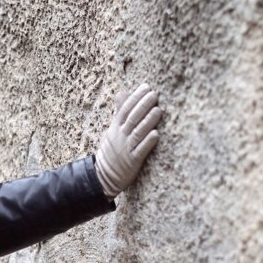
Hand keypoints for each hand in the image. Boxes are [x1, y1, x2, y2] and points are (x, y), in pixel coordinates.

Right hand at [94, 82, 160, 197]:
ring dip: (148, 121)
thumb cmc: (112, 149)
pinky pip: (140, 151)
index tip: (146, 87)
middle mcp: (120, 136)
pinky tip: (156, 134)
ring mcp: (126, 149)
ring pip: (137, 133)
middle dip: (143, 105)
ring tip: (158, 110)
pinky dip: (147, 142)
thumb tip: (122, 93)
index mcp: (115, 127)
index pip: (125, 109)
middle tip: (155, 94)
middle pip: (132, 118)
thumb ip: (119, 111)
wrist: (103, 175)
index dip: (135, 97)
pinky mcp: (132, 161)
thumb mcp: (112, 129)